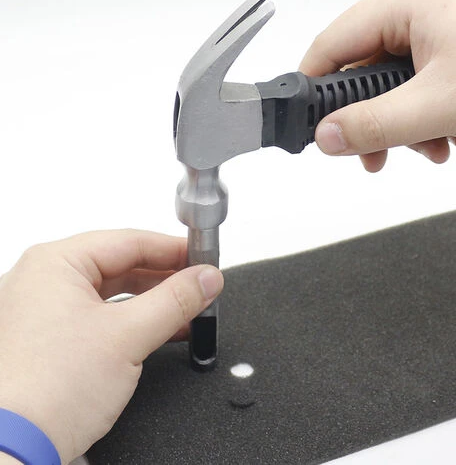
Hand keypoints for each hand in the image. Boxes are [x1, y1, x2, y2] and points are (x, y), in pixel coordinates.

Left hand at [0, 230, 223, 463]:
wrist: (11, 451)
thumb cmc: (45, 391)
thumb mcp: (128, 336)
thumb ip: (175, 301)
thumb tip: (205, 279)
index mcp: (55, 263)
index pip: (129, 241)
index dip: (172, 249)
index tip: (202, 260)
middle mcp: (46, 280)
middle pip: (122, 264)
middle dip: (166, 277)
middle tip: (199, 285)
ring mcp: (46, 309)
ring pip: (114, 292)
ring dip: (154, 301)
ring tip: (187, 309)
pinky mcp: (53, 336)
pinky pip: (103, 315)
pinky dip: (134, 320)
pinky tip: (161, 329)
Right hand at [300, 0, 455, 171]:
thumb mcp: (442, 101)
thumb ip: (376, 123)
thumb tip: (328, 137)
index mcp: (404, 6)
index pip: (329, 47)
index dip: (313, 89)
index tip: (310, 125)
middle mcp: (415, 17)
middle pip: (361, 76)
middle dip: (369, 123)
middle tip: (371, 154)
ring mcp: (434, 39)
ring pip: (391, 91)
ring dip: (404, 129)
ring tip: (432, 147)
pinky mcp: (451, 58)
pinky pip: (419, 93)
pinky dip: (429, 121)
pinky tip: (450, 135)